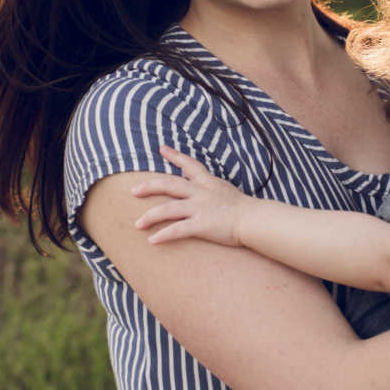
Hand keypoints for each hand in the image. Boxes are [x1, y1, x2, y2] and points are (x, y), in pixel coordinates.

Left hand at [132, 147, 247, 246]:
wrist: (255, 220)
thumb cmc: (247, 210)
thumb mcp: (229, 193)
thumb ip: (216, 192)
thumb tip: (211, 195)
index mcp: (208, 183)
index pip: (190, 165)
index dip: (175, 156)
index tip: (162, 148)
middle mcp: (201, 193)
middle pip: (169, 184)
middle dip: (149, 186)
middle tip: (133, 190)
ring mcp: (200, 208)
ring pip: (168, 208)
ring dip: (150, 216)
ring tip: (137, 224)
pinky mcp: (201, 225)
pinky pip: (177, 230)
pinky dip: (163, 235)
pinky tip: (152, 241)